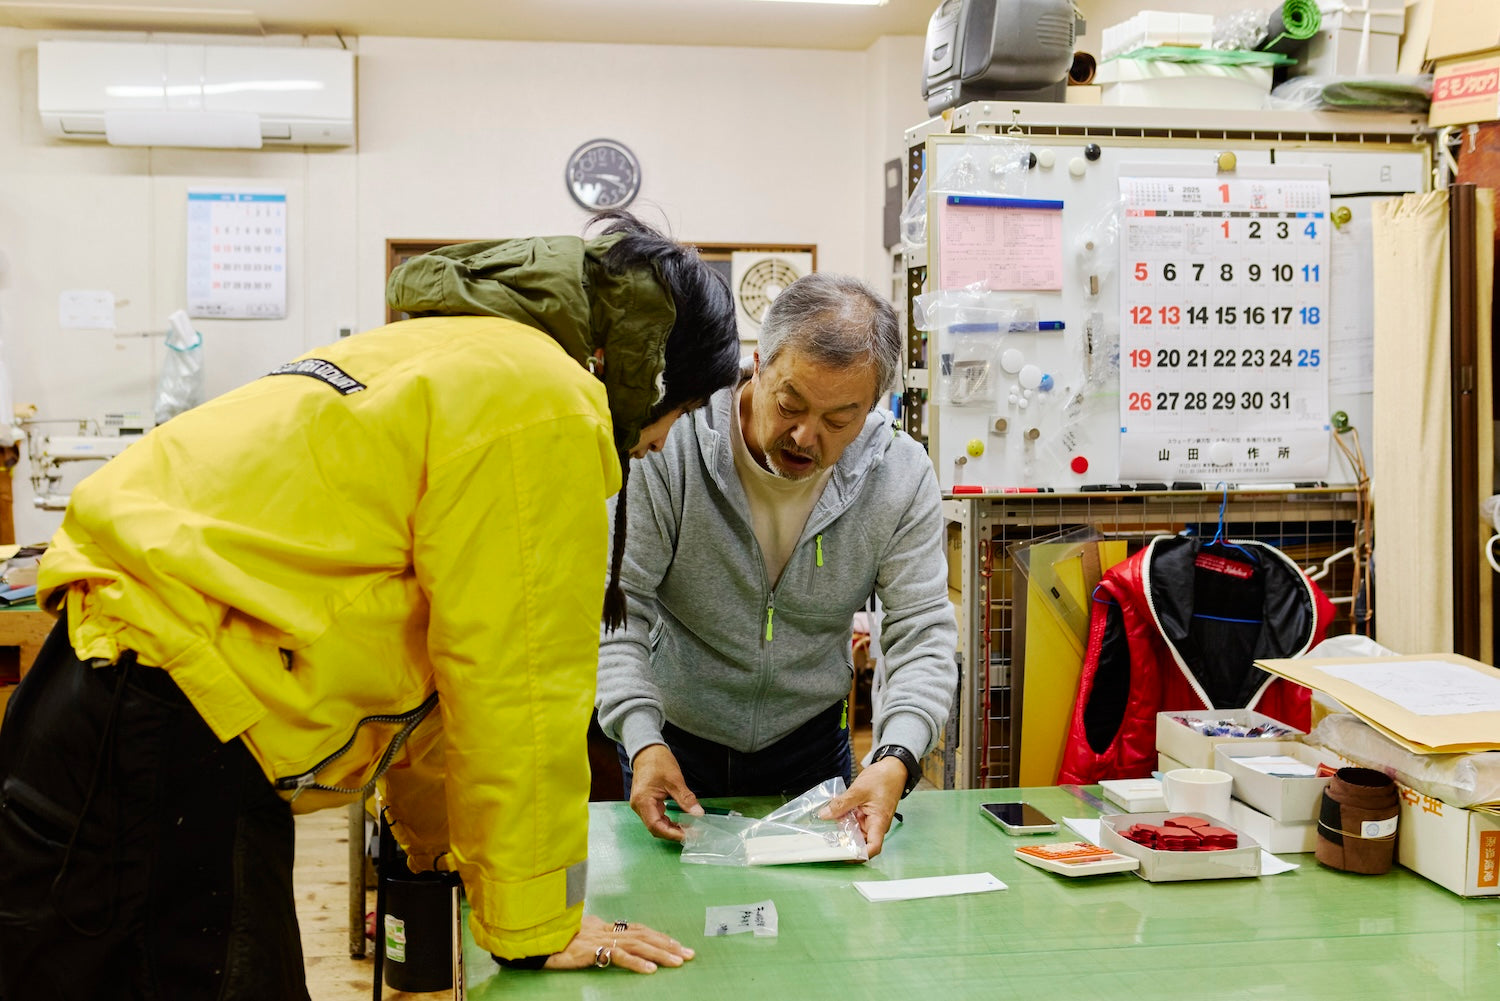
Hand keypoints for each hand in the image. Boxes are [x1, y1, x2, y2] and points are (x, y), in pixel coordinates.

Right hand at [500, 915, 694, 973]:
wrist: (529, 934)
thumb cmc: (550, 933)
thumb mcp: (577, 932)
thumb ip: (593, 932)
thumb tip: (604, 936)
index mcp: (603, 924)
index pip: (637, 928)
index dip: (658, 935)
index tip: (677, 944)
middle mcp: (604, 928)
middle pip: (643, 934)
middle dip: (668, 944)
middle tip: (689, 954)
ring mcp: (598, 937)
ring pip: (637, 943)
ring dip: (660, 953)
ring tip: (679, 961)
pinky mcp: (589, 949)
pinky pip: (617, 955)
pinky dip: (637, 962)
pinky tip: (651, 970)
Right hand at [629, 744, 702, 842]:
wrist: (647, 750)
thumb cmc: (658, 761)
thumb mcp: (675, 780)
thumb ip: (686, 798)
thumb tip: (698, 814)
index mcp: (643, 801)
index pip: (656, 826)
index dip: (672, 834)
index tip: (688, 835)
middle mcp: (639, 806)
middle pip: (655, 828)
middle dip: (673, 832)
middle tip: (692, 833)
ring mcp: (641, 805)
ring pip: (656, 824)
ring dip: (671, 828)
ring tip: (688, 829)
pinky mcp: (645, 803)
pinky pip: (656, 817)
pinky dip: (667, 821)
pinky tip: (679, 822)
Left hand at [817, 756, 905, 857]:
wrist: (892, 769)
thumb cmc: (883, 779)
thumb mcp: (859, 790)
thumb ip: (841, 803)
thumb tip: (824, 815)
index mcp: (879, 822)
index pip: (873, 847)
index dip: (859, 855)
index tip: (843, 855)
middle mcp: (875, 825)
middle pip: (861, 843)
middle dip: (845, 846)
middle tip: (826, 846)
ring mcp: (869, 821)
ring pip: (854, 834)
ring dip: (842, 834)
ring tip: (824, 835)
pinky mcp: (864, 815)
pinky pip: (853, 823)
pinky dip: (843, 822)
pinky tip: (831, 819)